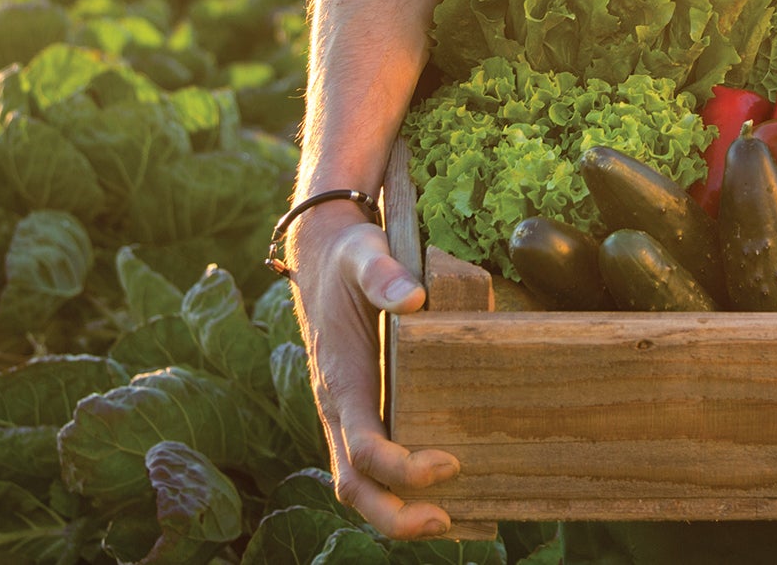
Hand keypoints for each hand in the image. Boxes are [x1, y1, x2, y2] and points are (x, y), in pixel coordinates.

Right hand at [290, 206, 461, 538]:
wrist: (325, 257)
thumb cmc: (351, 259)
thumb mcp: (364, 254)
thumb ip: (383, 275)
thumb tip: (413, 299)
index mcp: (342, 379)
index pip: (362, 446)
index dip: (401, 468)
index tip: (448, 463)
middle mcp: (340, 407)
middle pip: (354, 484)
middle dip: (394, 516)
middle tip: (446, 522)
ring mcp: (349, 415)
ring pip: (361, 484)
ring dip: (398, 513)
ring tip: (451, 521)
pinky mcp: (363, 412)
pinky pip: (374, 466)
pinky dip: (401, 491)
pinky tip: (446, 495)